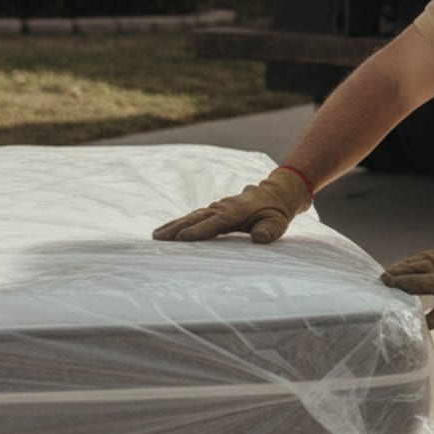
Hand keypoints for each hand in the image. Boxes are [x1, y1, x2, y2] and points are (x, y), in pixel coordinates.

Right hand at [152, 167, 312, 243]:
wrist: (275, 194)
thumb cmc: (275, 212)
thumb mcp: (277, 223)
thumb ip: (269, 231)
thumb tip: (260, 238)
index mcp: (235, 212)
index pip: (213, 223)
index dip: (197, 231)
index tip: (180, 239)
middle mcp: (221, 208)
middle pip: (195, 219)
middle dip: (176, 229)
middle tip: (157, 239)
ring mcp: (216, 208)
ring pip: (191, 217)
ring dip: (174, 226)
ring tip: (156, 236)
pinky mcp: (214, 210)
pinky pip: (194, 217)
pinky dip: (180, 223)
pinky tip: (169, 231)